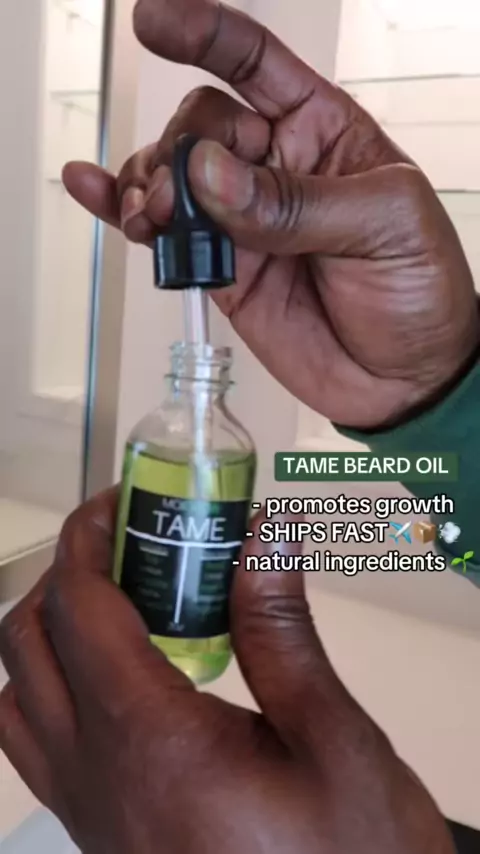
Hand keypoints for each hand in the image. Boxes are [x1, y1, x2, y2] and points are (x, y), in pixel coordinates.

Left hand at [0, 490, 454, 853]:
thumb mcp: (333, 740)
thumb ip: (281, 630)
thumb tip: (264, 534)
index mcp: (151, 743)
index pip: (79, 610)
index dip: (89, 540)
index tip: (121, 502)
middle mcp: (97, 779)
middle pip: (28, 644)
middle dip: (67, 575)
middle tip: (129, 544)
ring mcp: (89, 816)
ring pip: (15, 699)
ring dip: (47, 633)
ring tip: (119, 605)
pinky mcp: (101, 838)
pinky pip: (38, 748)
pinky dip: (51, 690)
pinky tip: (120, 681)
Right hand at [63, 0, 477, 429]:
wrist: (402, 379)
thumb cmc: (419, 290)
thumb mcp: (383, 225)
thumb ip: (296, 201)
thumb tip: (211, 176)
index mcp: (324, 132)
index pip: (256, 63)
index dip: (205, 37)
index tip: (154, 24)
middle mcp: (275, 168)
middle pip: (200, 125)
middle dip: (180, 150)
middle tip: (186, 194)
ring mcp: (243, 220)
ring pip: (171, 177)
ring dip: (146, 185)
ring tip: (151, 216)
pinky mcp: (221, 269)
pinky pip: (165, 234)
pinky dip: (121, 211)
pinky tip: (96, 192)